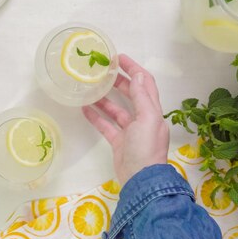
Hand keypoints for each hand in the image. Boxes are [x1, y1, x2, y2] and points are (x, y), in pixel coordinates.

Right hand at [83, 54, 168, 184]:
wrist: (141, 180)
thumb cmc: (146, 148)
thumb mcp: (147, 119)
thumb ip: (142, 97)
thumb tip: (138, 75)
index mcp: (153, 111)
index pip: (145, 84)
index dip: (134, 69)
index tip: (119, 58)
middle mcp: (143, 119)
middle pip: (131, 94)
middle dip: (119, 81)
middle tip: (103, 71)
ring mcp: (130, 131)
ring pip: (116, 110)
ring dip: (104, 99)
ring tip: (90, 88)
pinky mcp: (119, 143)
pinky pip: (106, 126)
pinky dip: (96, 117)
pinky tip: (85, 109)